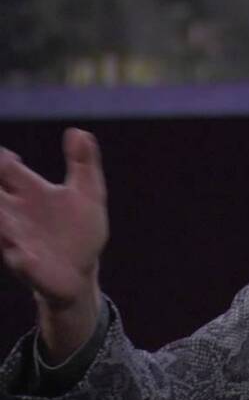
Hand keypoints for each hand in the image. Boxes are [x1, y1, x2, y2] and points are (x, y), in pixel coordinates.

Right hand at [0, 128, 107, 360]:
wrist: (83, 268)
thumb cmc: (79, 227)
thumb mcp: (88, 191)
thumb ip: (84, 162)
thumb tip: (79, 131)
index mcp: (29, 192)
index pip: (5, 169)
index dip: (2, 160)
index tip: (11, 159)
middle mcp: (15, 213)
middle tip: (0, 189)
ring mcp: (17, 239)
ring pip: (0, 227)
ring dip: (1, 222)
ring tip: (4, 214)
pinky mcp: (28, 264)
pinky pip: (18, 261)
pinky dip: (21, 257)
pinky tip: (24, 254)